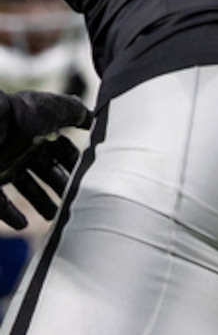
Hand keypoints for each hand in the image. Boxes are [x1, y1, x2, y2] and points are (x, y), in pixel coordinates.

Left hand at [0, 90, 91, 229]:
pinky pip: (2, 204)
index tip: (89, 177)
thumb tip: (92, 117)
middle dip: (62, 185)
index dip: (75, 163)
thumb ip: (76, 112)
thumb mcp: (54, 109)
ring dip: (41, 203)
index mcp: (38, 131)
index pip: (62, 150)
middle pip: (46, 171)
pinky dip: (12, 216)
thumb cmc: (18, 118)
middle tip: (75, 199)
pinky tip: (23, 225)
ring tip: (54, 215)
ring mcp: (5, 167)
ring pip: (27, 188)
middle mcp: (22, 149)